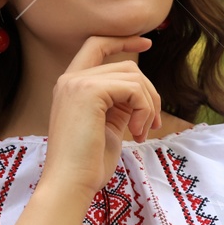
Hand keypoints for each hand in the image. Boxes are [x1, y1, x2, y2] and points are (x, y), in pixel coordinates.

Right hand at [42, 34, 162, 195]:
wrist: (70, 184)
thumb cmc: (88, 164)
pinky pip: (133, 88)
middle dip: (149, 93)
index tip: (147, 42)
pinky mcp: (89, 91)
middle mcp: (70, 79)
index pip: (96, 45)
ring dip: (148, 105)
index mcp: (71, 85)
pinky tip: (136, 133)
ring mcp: (77, 83)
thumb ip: (120, 104)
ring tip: (142, 132)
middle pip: (126, 66)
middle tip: (153, 124)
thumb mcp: (108, 126)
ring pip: (133, 76)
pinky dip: (144, 110)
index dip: (123, 41)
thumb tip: (141, 92)